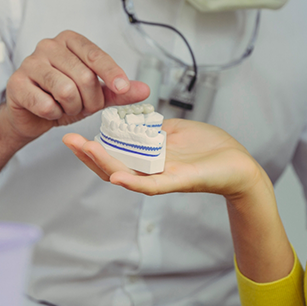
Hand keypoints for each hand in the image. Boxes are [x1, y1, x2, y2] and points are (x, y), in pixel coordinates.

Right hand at [2, 31, 149, 142]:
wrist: (32, 115)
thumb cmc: (64, 97)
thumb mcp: (96, 93)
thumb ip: (119, 91)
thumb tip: (144, 90)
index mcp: (70, 41)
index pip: (96, 55)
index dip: (112, 73)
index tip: (122, 88)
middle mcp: (49, 45)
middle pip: (84, 77)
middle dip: (89, 100)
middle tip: (83, 105)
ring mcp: (30, 62)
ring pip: (65, 91)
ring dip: (72, 108)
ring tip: (66, 107)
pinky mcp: (16, 83)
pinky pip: (46, 105)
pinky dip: (53, 114)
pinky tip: (49, 110)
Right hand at [62, 118, 263, 199]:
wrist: (238, 163)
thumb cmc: (210, 148)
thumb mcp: (177, 130)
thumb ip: (155, 128)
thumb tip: (139, 120)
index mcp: (149, 158)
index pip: (114, 155)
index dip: (93, 148)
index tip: (75, 135)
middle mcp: (150, 171)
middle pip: (112, 166)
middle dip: (88, 154)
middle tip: (68, 140)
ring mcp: (162, 178)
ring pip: (126, 174)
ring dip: (103, 163)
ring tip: (84, 149)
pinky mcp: (178, 182)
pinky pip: (151, 185)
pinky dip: (133, 182)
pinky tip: (116, 176)